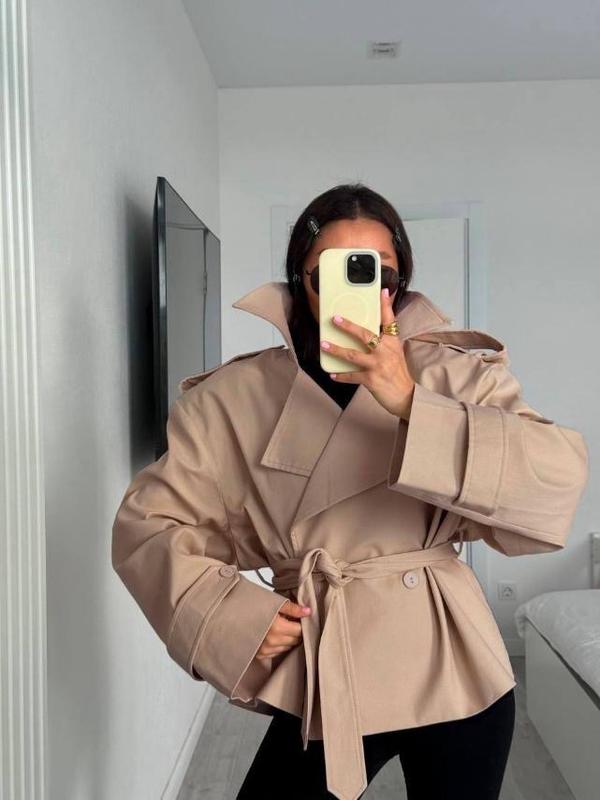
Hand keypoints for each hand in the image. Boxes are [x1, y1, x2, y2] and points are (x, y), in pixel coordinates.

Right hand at [255, 599, 311, 658]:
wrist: (233, 614)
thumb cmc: (253, 605)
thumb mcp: (274, 602)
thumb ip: (293, 608)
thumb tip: (308, 612)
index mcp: (277, 627)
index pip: (299, 630)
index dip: (301, 623)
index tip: (299, 618)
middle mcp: (272, 641)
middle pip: (295, 640)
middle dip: (296, 631)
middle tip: (290, 621)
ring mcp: (265, 650)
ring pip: (288, 647)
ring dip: (288, 638)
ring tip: (282, 627)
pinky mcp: (260, 654)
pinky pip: (278, 652)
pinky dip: (280, 644)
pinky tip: (275, 635)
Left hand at [320, 288, 415, 419]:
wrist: (406, 396)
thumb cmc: (398, 374)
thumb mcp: (395, 353)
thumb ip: (384, 342)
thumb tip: (369, 334)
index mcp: (393, 343)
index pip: (390, 320)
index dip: (385, 305)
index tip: (382, 291)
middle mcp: (386, 351)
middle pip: (365, 335)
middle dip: (348, 326)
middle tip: (335, 319)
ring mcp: (378, 365)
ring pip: (353, 355)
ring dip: (336, 350)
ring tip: (324, 345)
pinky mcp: (371, 380)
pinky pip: (352, 376)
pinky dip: (341, 376)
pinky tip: (332, 374)